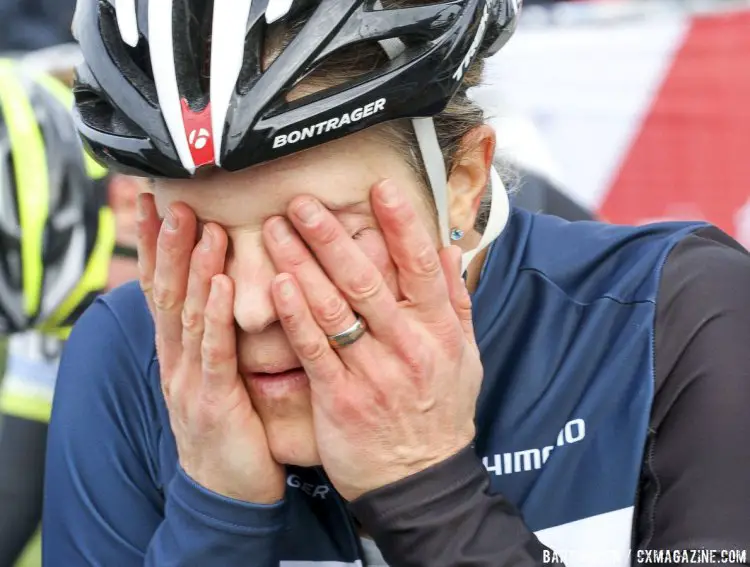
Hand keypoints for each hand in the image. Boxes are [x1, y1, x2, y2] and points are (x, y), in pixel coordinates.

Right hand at [137, 194, 284, 503]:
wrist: (225, 491)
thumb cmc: (229, 426)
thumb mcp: (216, 374)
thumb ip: (216, 334)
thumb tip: (222, 289)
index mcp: (178, 352)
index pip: (161, 288)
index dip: (155, 245)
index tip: (154, 202)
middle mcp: (176, 361)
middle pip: (167, 293)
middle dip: (168, 244)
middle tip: (174, 200)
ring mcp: (189, 381)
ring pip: (187, 315)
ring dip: (192, 268)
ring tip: (199, 226)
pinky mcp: (214, 402)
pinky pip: (214, 352)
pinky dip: (213, 316)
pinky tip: (217, 283)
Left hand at [262, 180, 481, 500]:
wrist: (421, 481)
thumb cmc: (441, 414)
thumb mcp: (465, 357)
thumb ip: (455, 301)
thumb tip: (448, 249)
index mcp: (437, 331)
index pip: (421, 266)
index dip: (401, 225)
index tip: (380, 188)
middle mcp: (407, 347)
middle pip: (366, 280)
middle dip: (331, 237)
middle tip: (301, 202)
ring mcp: (373, 373)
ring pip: (334, 309)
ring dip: (302, 265)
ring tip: (275, 231)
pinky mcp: (341, 399)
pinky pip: (315, 351)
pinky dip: (297, 316)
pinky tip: (278, 285)